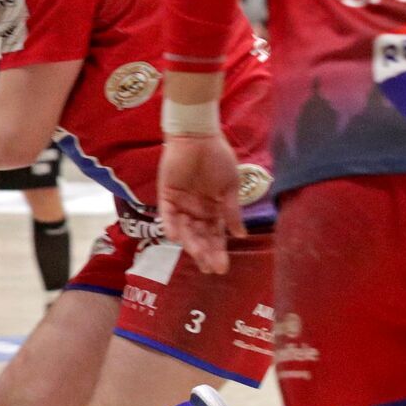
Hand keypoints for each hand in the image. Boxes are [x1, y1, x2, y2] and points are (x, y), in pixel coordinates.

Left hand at [159, 132, 242, 273]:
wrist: (199, 136)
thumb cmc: (218, 158)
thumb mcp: (230, 187)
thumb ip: (232, 211)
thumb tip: (240, 235)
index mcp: (213, 209)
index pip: (216, 235)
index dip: (219, 250)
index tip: (223, 267)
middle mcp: (196, 210)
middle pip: (200, 236)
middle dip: (206, 253)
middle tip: (211, 269)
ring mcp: (180, 203)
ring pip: (185, 229)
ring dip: (191, 243)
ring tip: (199, 257)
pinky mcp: (166, 195)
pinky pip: (167, 214)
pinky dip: (170, 225)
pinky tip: (176, 237)